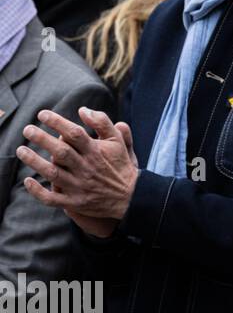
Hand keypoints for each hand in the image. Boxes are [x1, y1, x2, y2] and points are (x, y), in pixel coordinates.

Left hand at [17, 107, 138, 228]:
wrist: (131, 197)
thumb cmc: (120, 165)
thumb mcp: (118, 141)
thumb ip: (102, 122)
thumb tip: (83, 110)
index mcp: (96, 152)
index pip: (74, 134)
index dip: (57, 122)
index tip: (42, 114)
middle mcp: (86, 168)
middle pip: (60, 152)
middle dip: (41, 139)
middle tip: (27, 129)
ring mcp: (79, 186)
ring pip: (52, 174)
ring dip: (34, 161)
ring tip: (21, 150)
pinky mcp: (75, 202)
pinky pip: (52, 198)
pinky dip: (38, 191)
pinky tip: (28, 180)